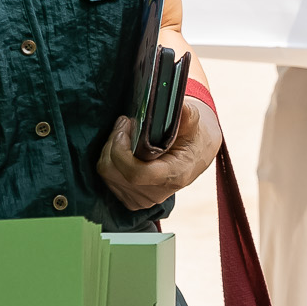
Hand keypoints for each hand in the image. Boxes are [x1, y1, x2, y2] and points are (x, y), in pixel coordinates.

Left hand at [95, 95, 219, 210]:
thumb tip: (175, 104)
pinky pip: (109, 180)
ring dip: (111, 150)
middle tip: (125, 123)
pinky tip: (125, 151)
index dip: (121, 151)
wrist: (198, 156)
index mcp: (175, 175)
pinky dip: (112, 162)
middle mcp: (157, 192)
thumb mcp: (195, 123)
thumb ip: (186, 114)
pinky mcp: (133, 201)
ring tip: (126, 134)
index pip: (135, 173)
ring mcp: (144, 199)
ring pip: (108, 174)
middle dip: (113, 143)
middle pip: (115, 172)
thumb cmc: (194, 137)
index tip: (125, 126)